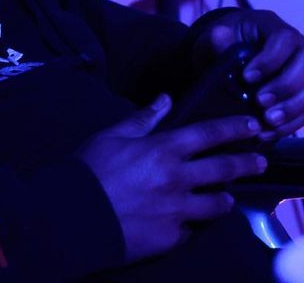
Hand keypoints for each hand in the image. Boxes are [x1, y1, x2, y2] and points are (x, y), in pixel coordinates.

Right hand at [79, 94, 265, 262]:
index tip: (252, 126)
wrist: (75, 214)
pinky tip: (187, 221)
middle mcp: (177, 178)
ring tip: (225, 198)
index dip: (234, 128)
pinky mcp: (173, 235)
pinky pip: (193, 229)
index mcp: (162, 150)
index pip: (208, 134)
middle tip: (259, 162)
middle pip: (224, 169)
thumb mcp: (111, 136)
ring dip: (224, 198)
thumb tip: (164, 99)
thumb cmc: (89, 170)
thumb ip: (142, 119)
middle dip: (247, 163)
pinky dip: (191, 223)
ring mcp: (178, 209)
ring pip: (218, 204)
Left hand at [198, 10, 303, 138]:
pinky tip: (272, 132)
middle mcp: (295, 45)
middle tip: (261, 102)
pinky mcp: (302, 90)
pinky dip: (293, 122)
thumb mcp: (209, 41)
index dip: (270, 60)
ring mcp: (302, 68)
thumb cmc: (218, 45)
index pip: (283, 39)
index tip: (247, 78)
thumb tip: (220, 36)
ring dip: (294, 108)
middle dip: (285, 86)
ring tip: (269, 121)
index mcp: (271, 26)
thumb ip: (214, 41)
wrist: (224, 57)